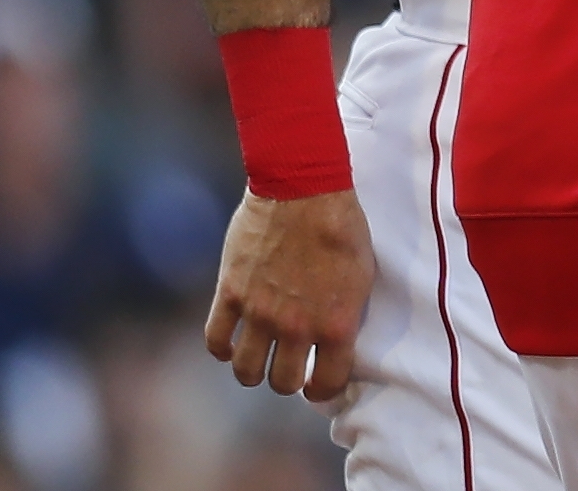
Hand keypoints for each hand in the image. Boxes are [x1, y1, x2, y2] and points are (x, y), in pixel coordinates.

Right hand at [203, 187, 374, 399]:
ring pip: (246, 371)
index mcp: (336, 322)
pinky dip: (221, 348)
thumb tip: (336, 340)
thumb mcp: (361, 275)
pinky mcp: (231, 293)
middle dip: (287, 380)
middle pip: (282, 383)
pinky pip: (215, 340)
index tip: (319, 384)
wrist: (304, 188)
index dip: (323, 389)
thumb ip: (345, 313)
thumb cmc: (342, 226)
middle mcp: (297, 325)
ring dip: (252, 370)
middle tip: (289, 366)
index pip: (328, 383)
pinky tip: (231, 343)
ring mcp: (260, 312)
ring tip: (259, 359)